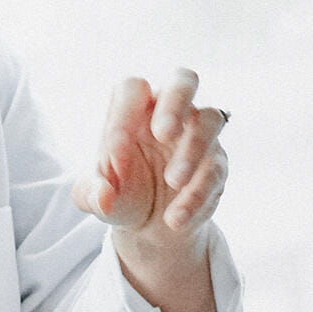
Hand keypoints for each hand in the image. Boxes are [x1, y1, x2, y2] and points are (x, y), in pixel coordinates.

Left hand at [89, 66, 229, 311]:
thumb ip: (92, 193)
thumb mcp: (96, 203)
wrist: (152, 233)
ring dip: (194, 152)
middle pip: (184, 78)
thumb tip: (103, 189)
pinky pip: (220, 169)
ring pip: (212, 121)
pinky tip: (178, 219)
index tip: (115, 152)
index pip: (132, 89)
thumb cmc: (118, 203)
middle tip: (164, 132)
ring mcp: (199, 140)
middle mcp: (169, 118)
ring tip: (172, 186)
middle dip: (178, 102)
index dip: (125, 113)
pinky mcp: (219, 167)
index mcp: (131, 114)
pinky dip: (200, 194)